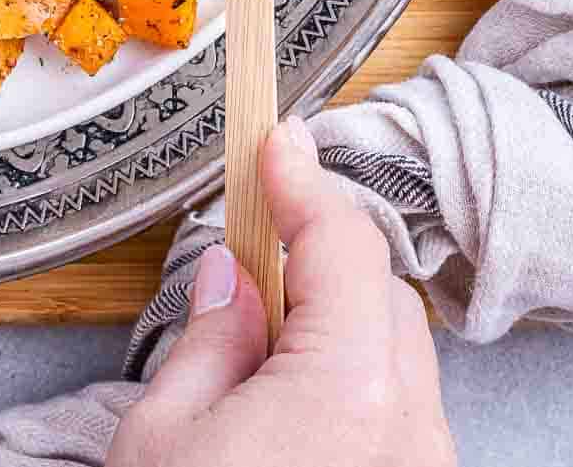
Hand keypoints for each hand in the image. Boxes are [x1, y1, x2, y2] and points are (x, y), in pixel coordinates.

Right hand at [109, 118, 454, 466]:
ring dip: (337, 330)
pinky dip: (352, 386)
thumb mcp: (164, 433)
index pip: (342, 245)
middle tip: (245, 264)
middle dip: (316, 265)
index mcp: (345, 394)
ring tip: (257, 359)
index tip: (276, 139)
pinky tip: (290, 413)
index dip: (305, 181)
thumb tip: (231, 275)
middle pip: (379, 296)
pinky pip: (398, 412)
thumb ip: (208, 340)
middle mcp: (407, 430)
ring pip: (395, 354)